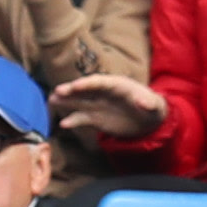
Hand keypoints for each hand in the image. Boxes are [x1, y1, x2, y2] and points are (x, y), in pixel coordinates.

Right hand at [50, 72, 167, 140]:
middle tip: (57, 92)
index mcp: (117, 85)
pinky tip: (63, 124)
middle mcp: (104, 93)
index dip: (87, 84)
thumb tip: (143, 101)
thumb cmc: (153, 108)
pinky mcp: (96, 118)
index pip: (99, 82)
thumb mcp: (155, 106)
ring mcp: (99, 105)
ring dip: (66, 101)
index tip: (75, 86)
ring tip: (51, 100)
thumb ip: (149, 103)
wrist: (149, 121)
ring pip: (79, 102)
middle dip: (71, 90)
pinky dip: (73, 121)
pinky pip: (83, 119)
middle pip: (85, 90)